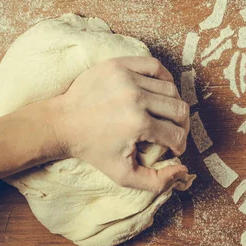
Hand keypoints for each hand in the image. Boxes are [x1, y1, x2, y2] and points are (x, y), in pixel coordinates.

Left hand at [50, 56, 189, 192]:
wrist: (62, 123)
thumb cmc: (93, 150)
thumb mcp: (123, 175)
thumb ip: (156, 181)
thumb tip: (184, 170)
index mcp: (138, 125)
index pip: (177, 134)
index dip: (179, 144)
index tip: (173, 148)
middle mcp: (135, 98)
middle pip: (179, 109)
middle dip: (181, 125)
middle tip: (173, 131)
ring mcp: (127, 78)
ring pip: (170, 88)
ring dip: (172, 103)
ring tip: (165, 113)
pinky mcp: (119, 64)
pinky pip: (154, 66)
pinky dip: (163, 77)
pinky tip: (158, 90)